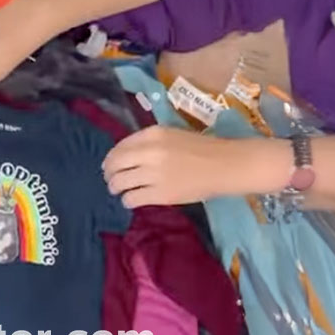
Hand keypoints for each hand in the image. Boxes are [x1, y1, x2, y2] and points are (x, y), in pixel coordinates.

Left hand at [101, 126, 290, 206]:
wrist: (226, 165)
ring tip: (120, 191)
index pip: (119, 147)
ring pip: (119, 183)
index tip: (111, 166)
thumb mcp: (172, 135)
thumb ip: (149, 142)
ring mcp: (154, 174)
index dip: (111, 159)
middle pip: (114, 165)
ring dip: (116, 189)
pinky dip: (128, 201)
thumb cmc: (202, 149)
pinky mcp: (160, 194)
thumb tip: (124, 156)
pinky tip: (133, 200)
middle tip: (111, 181)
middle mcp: (150, 152)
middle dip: (109, 174)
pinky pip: (131, 199)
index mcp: (153, 134)